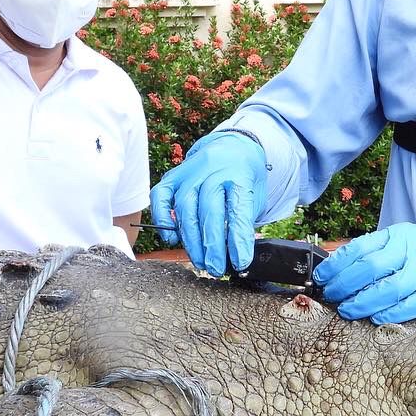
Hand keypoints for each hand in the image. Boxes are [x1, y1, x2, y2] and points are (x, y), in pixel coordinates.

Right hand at [149, 131, 267, 275]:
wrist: (233, 147)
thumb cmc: (244, 178)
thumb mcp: (255, 197)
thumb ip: (244, 222)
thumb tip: (238, 255)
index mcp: (239, 176)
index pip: (238, 210)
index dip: (238, 239)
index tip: (240, 262)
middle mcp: (212, 171)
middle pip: (209, 210)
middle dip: (212, 245)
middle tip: (216, 268)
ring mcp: (190, 172)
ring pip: (185, 207)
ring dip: (190, 240)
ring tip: (199, 261)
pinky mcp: (172, 176)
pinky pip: (161, 196)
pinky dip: (162, 219)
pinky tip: (172, 239)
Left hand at [313, 223, 415, 324]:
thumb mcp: (399, 243)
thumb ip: (371, 253)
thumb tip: (333, 269)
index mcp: (397, 235)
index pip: (359, 247)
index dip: (336, 265)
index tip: (321, 278)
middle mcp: (411, 248)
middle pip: (371, 267)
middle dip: (345, 285)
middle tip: (332, 297)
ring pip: (390, 288)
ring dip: (364, 303)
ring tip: (348, 310)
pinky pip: (411, 305)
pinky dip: (390, 313)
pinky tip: (376, 317)